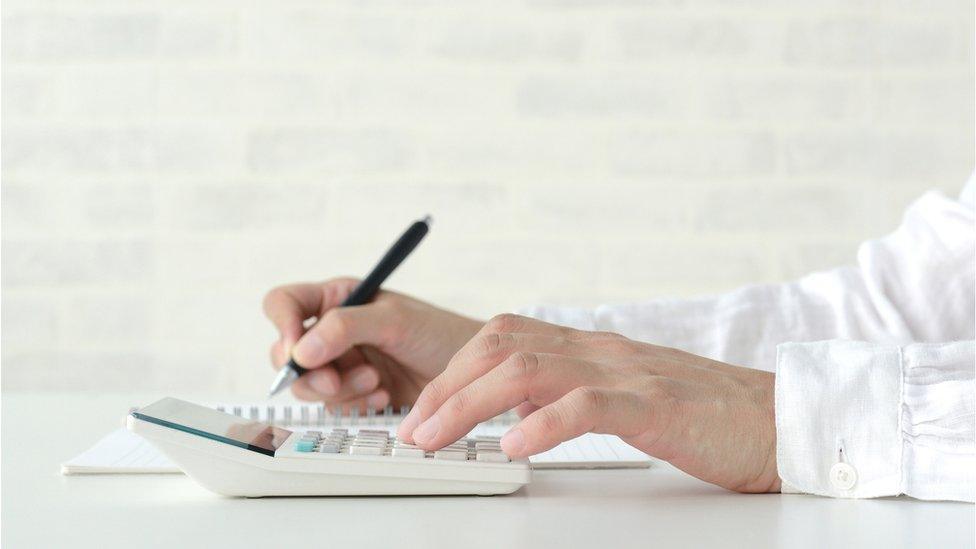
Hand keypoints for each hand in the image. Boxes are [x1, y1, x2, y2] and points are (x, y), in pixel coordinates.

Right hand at [262, 277, 482, 411]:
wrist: (470, 373)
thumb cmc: (439, 332)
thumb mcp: (394, 321)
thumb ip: (346, 327)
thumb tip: (302, 349)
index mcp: (337, 298)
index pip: (284, 304)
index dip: (282, 325)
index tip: (297, 350)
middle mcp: (332, 329)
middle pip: (287, 353)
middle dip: (310, 372)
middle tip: (336, 381)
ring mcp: (341, 361)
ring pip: (307, 384)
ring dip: (339, 390)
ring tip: (376, 382)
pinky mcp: (354, 390)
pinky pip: (333, 404)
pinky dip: (355, 403)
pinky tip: (384, 395)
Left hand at [397, 314, 779, 492]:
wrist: (781, 418)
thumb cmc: (703, 414)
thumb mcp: (624, 395)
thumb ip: (571, 392)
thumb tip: (514, 411)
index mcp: (590, 347)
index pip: (502, 338)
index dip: (453, 371)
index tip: (422, 412)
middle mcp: (600, 350)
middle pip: (501, 347)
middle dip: (446, 387)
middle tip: (413, 430)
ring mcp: (628, 373)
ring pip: (529, 370)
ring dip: (471, 404)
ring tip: (439, 439)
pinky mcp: (657, 405)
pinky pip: (587, 406)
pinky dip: (541, 425)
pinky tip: (513, 448)